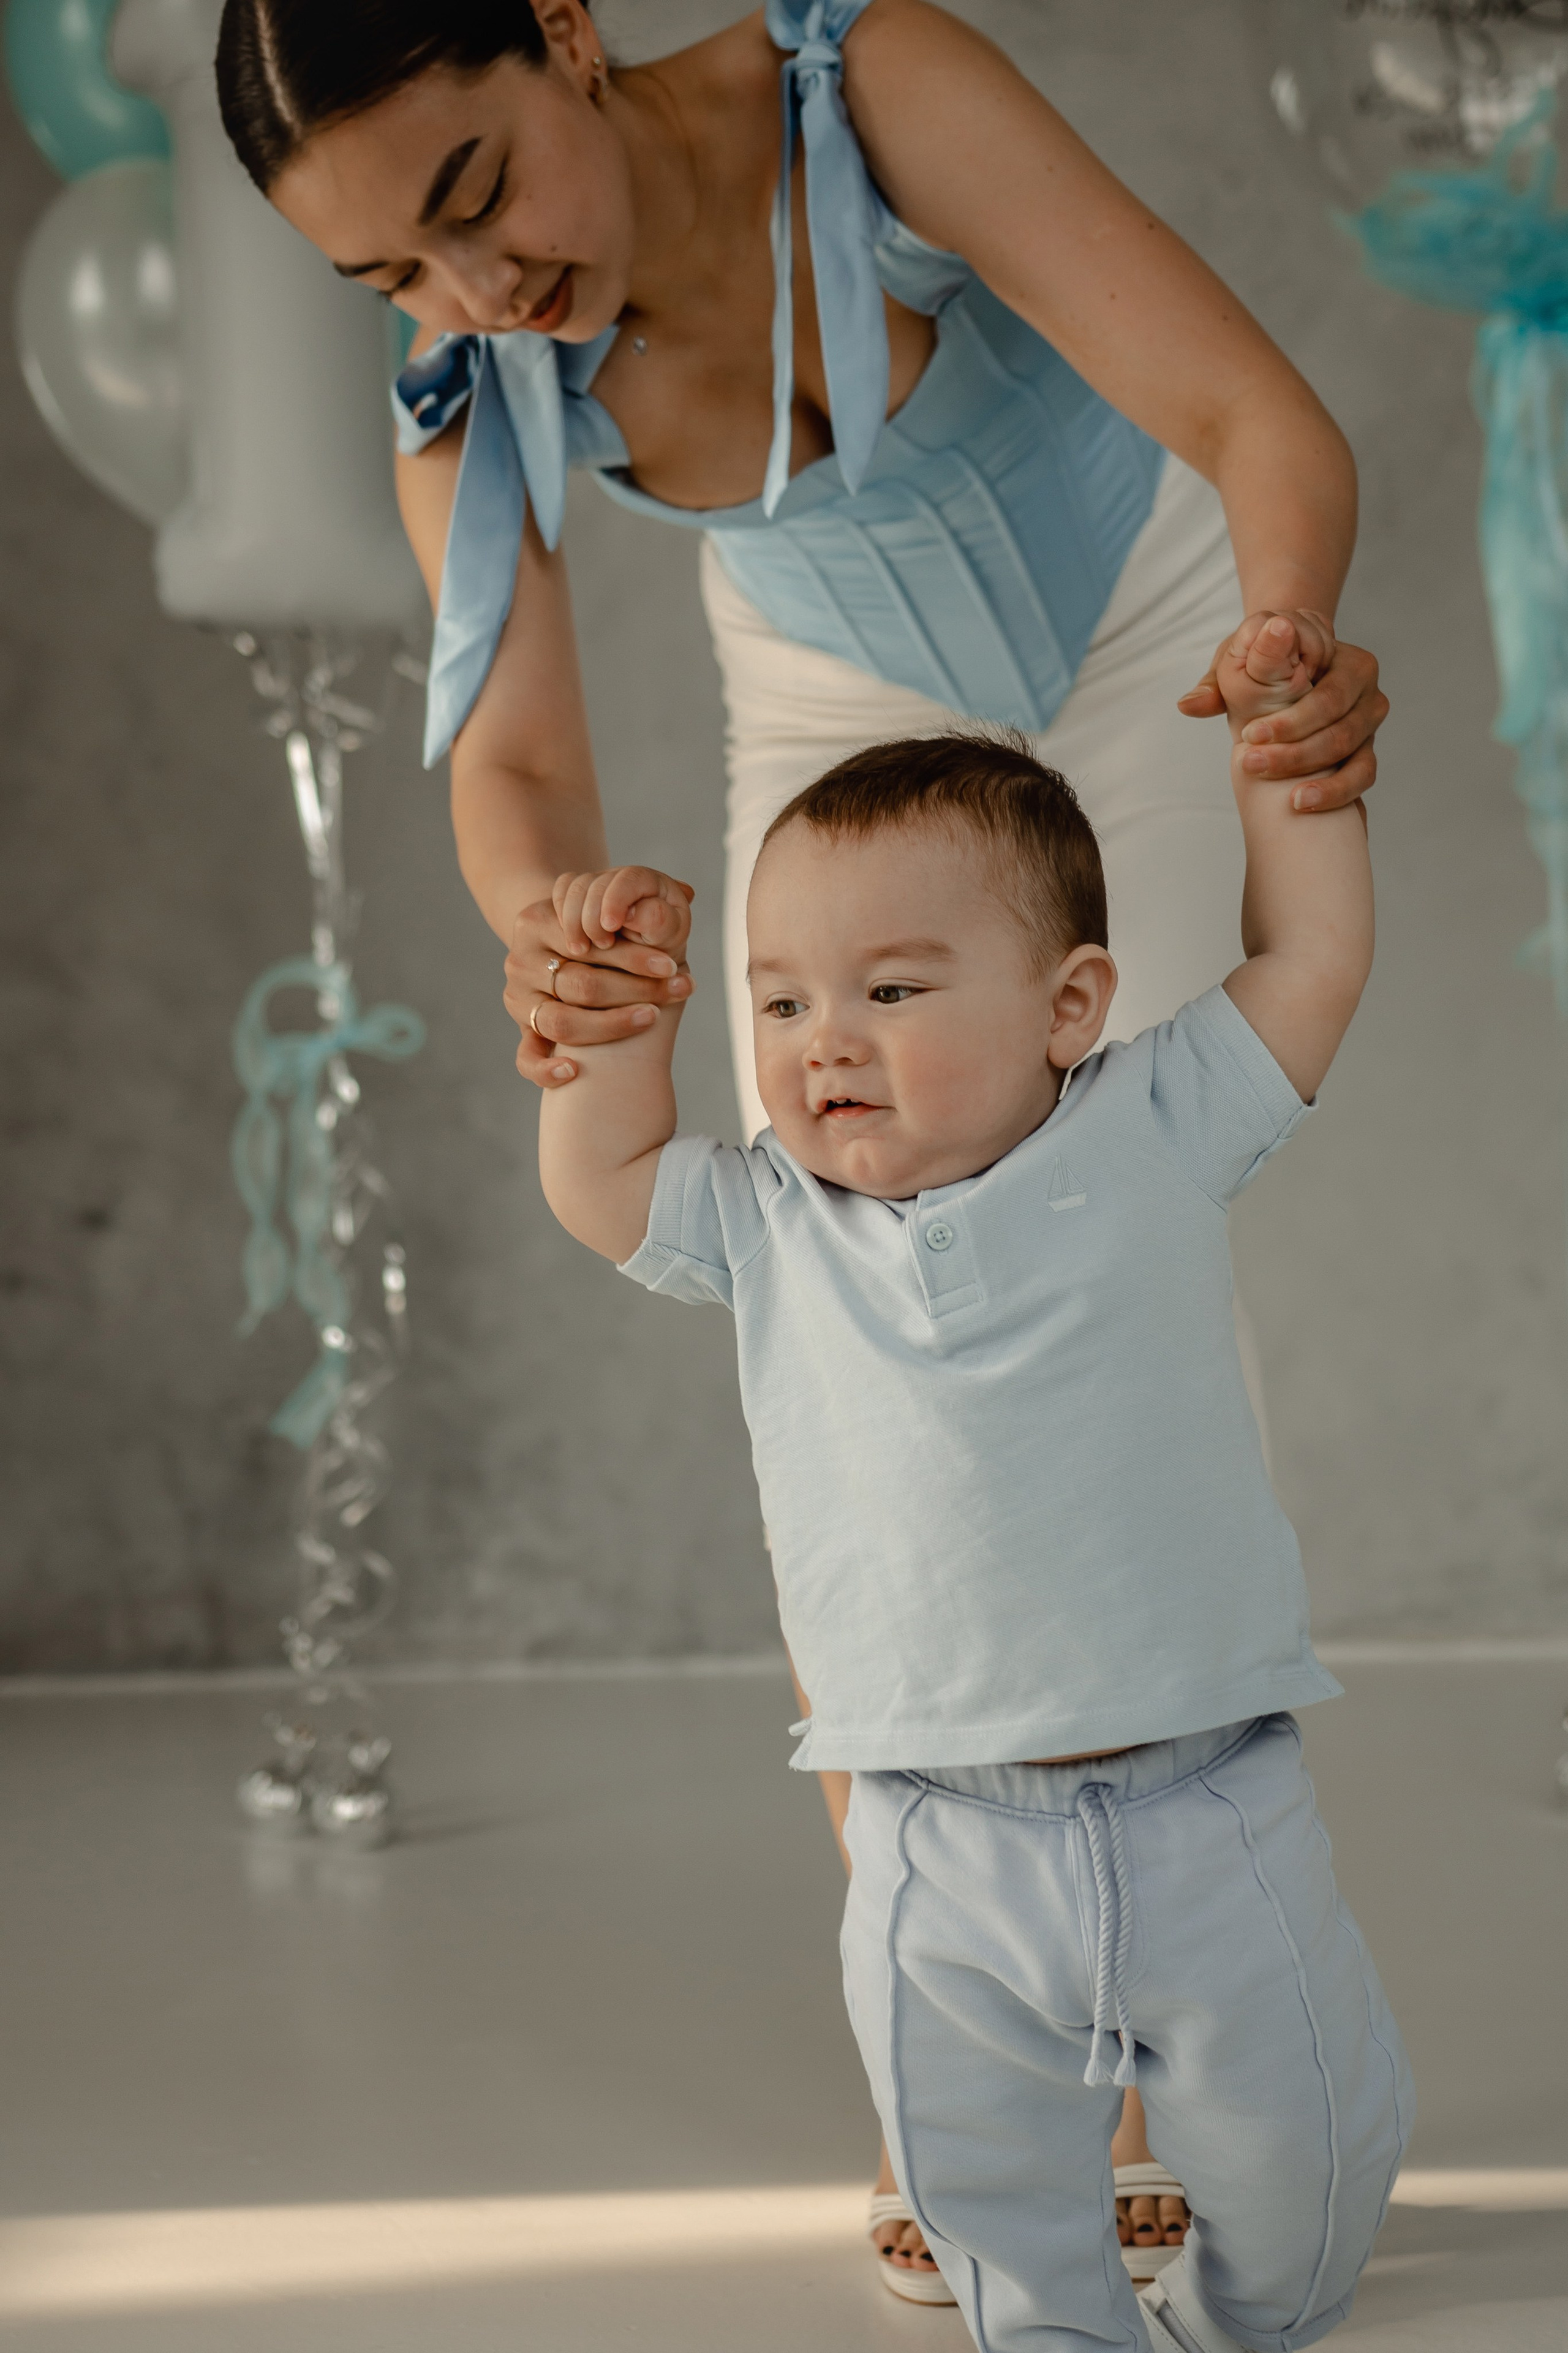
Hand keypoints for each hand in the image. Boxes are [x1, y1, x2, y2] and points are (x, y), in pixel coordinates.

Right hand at [504, 865, 693, 1087]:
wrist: (562, 946)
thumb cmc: (600, 929)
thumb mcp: (612, 908)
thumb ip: (644, 902)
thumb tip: (689, 891)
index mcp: (536, 921)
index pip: (587, 945)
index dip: (632, 956)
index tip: (670, 964)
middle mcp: (521, 960)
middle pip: (582, 984)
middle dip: (636, 988)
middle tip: (679, 987)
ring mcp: (519, 997)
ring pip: (562, 1023)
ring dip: (613, 1025)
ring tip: (653, 1016)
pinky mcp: (523, 1029)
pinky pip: (525, 1058)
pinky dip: (545, 1069)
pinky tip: (573, 1071)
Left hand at [1179, 615, 1387, 812]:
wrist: (1284, 678)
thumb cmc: (1261, 666)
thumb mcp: (1239, 664)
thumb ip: (1216, 685)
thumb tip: (1188, 706)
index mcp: (1342, 657)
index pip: (1325, 687)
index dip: (1290, 715)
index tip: (1248, 734)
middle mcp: (1364, 686)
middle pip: (1338, 721)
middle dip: (1294, 748)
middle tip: (1249, 762)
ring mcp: (1369, 719)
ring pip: (1351, 750)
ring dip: (1311, 772)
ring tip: (1277, 789)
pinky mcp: (1367, 749)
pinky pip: (1362, 776)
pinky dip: (1335, 791)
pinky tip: (1301, 803)